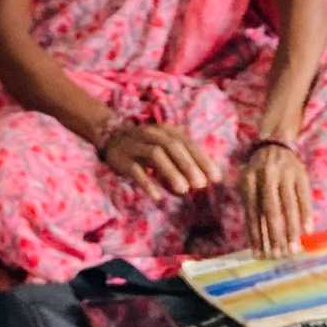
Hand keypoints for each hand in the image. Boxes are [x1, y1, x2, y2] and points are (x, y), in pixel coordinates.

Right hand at [101, 121, 220, 200]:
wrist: (111, 137)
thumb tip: (202, 182)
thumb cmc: (146, 147)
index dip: (203, 160)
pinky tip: (157, 196)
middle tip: (201, 184)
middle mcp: (153, 134)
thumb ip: (182, 162)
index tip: (215, 177)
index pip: (188, 143)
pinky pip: (136, 170)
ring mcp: (137, 145)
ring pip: (156, 155)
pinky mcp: (122, 158)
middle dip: (189, 166)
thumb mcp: (166, 148)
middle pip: (173, 147)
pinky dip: (147, 182)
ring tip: (183, 190)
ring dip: (171, 172)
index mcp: (167, 131)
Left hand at [240, 143, 312, 258]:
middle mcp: (267, 175)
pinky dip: (306, 215)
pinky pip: (304, 198)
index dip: (256, 235)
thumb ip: (252, 208)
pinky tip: (307, 231)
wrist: (275, 143)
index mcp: (249, 180)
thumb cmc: (259, 172)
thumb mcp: (250, 184)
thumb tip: (257, 241)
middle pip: (271, 210)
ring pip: (289, 206)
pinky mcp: (301, 174)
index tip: (260, 255)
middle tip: (278, 256)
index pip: (252, 212)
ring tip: (293, 249)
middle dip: (274, 235)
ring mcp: (285, 174)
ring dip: (292, 230)